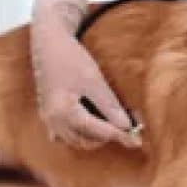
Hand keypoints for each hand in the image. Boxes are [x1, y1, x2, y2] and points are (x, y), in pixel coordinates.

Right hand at [30, 0, 140, 149]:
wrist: (48, 44)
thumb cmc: (71, 58)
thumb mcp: (94, 80)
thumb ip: (109, 106)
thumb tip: (127, 127)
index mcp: (64, 112)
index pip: (98, 132)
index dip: (120, 136)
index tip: (138, 142)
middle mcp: (53, 121)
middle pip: (87, 141)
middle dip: (108, 136)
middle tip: (128, 127)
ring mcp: (49, 120)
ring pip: (77, 141)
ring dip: (96, 136)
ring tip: (114, 122)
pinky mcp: (49, 116)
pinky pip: (66, 135)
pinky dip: (82, 133)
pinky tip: (94, 121)